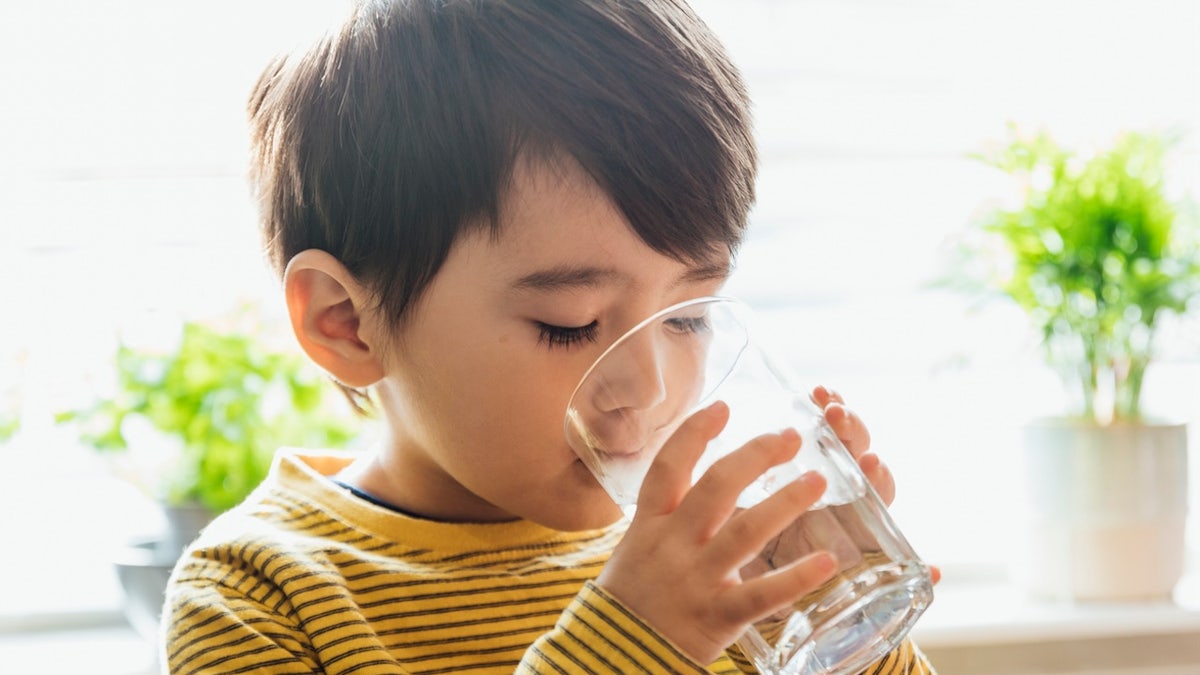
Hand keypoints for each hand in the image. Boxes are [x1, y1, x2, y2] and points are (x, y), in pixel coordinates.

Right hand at [595, 401, 838, 664]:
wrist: (613, 656)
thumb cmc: (631, 597)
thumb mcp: (636, 547)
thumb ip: (666, 516)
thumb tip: (690, 475)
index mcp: (649, 524)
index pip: (668, 467)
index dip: (695, 433)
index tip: (724, 406)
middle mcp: (672, 544)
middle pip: (715, 488)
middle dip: (755, 457)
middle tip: (790, 437)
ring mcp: (695, 579)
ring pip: (745, 531)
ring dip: (785, 502)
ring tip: (819, 480)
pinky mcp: (716, 616)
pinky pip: (762, 594)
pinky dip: (797, 577)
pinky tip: (829, 560)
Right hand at [811, 385, 941, 585]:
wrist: (767, 583)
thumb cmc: (804, 585)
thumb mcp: (832, 587)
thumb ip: (883, 579)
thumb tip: (937, 572)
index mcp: (859, 518)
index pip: (880, 490)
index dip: (877, 475)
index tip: (870, 464)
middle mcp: (846, 490)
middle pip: (858, 450)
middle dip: (854, 431)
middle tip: (837, 418)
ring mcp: (822, 470)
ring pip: (838, 435)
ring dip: (837, 411)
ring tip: (824, 396)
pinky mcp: (795, 458)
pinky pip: (809, 428)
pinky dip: (815, 406)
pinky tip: (809, 391)